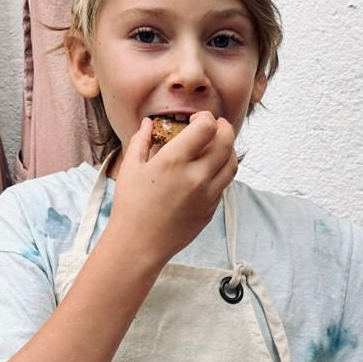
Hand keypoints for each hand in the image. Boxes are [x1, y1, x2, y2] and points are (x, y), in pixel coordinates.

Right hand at [108, 112, 236, 266]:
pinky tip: (208, 169)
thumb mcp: (130, 168)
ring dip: (228, 148)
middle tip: (215, 125)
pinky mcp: (211, 209)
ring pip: (232, 163)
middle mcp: (196, 177)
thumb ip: (142, 140)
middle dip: (223, 127)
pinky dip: (221, 170)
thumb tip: (149, 123)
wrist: (139, 245)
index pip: (207, 127)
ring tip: (216, 145)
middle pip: (226, 141)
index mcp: (174, 162)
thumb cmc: (131, 206)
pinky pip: (224, 183)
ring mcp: (207, 195)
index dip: (205, 117)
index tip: (196, 119)